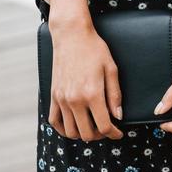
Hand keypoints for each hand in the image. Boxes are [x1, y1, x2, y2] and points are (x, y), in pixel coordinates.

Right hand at [48, 19, 123, 140]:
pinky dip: (63, 129)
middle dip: (100, 135)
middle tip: (107, 128)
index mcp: (92, 93)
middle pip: (87, 134)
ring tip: (92, 127)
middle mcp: (75, 100)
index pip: (104, 126)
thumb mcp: (111, 68)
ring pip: (71, 132)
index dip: (113, 133)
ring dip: (83, 134)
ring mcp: (62, 99)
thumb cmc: (94, 49)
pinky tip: (73, 125)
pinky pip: (54, 122)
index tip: (118, 132)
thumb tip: (118, 116)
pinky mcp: (54, 95)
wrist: (71, 35)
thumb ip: (115, 94)